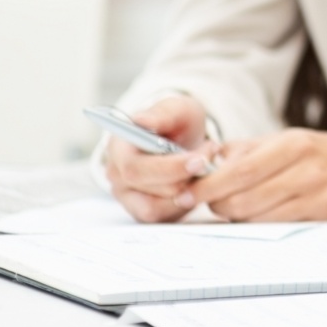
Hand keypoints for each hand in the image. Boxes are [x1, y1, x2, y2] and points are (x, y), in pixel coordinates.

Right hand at [105, 95, 215, 222]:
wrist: (183, 140)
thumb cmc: (177, 123)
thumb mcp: (177, 109)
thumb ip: (162, 114)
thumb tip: (141, 120)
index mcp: (118, 148)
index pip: (135, 168)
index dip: (169, 168)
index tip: (199, 160)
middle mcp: (117, 175)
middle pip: (149, 189)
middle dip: (185, 176)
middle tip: (209, 158)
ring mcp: (127, 196)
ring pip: (157, 208)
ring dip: (187, 190)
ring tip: (205, 167)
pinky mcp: (142, 211)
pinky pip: (165, 216)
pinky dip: (186, 201)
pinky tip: (196, 181)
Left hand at [189, 130, 326, 220]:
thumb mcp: (294, 140)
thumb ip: (249, 150)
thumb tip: (204, 159)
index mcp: (293, 143)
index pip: (236, 170)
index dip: (204, 186)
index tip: (184, 191)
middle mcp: (304, 167)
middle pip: (239, 197)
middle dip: (216, 204)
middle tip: (211, 202)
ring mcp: (315, 194)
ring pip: (253, 216)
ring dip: (235, 215)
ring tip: (236, 206)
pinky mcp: (323, 216)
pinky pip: (275, 226)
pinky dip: (258, 223)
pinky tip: (258, 215)